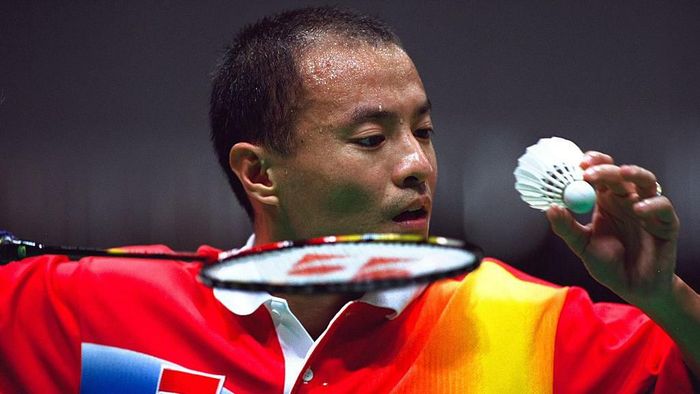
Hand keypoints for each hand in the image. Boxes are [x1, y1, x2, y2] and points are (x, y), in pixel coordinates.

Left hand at [545, 151, 679, 306]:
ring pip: (646, 181)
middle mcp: (627, 200)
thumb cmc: (608, 264)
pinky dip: (652, 204)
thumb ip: (566, 228)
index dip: (592, 164)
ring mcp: (647, 209)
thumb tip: (551, 209)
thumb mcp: (582, 246)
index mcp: (606, 201)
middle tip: (588, 173)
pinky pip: (663, 206)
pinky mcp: (666, 223)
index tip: (577, 165)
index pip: (600, 173)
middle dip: (604, 169)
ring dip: (634, 174)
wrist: (632, 288)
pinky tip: (638, 210)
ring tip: (621, 174)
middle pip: (619, 174)